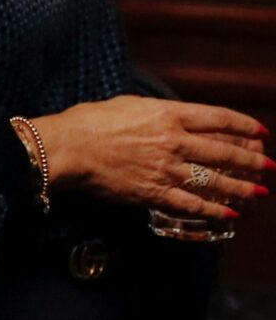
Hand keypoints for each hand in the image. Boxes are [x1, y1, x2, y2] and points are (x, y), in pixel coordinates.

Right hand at [31, 96, 270, 217]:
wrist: (65, 148)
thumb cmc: (89, 122)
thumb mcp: (128, 104)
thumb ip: (157, 112)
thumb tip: (175, 118)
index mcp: (167, 114)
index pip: (219, 118)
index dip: (245, 125)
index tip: (260, 132)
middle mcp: (174, 141)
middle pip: (226, 151)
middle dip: (253, 159)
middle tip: (269, 165)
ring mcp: (166, 169)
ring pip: (216, 181)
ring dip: (243, 187)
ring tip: (260, 191)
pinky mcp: (154, 193)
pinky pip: (192, 205)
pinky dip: (214, 211)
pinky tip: (229, 215)